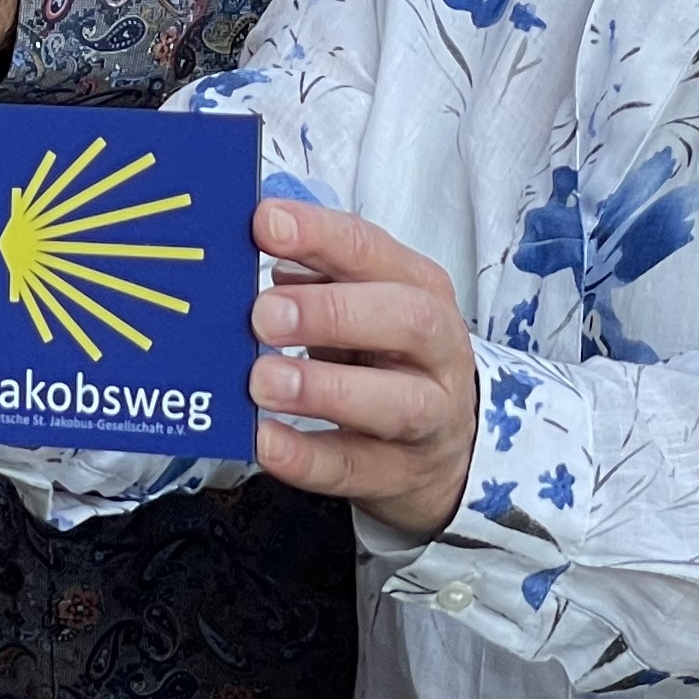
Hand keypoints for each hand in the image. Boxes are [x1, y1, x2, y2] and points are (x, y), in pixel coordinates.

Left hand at [247, 200, 478, 537]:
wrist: (446, 446)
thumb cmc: (387, 354)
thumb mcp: (362, 301)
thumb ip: (315, 273)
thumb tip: (251, 245)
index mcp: (419, 289)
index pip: (373, 251)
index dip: (320, 235)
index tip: (264, 224)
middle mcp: (436, 351)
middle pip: (406, 322)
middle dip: (331, 313)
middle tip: (263, 315)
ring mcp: (428, 418)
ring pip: (393, 403)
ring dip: (322, 388)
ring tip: (261, 381)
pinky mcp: (398, 474)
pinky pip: (354, 468)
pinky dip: (306, 457)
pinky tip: (264, 440)